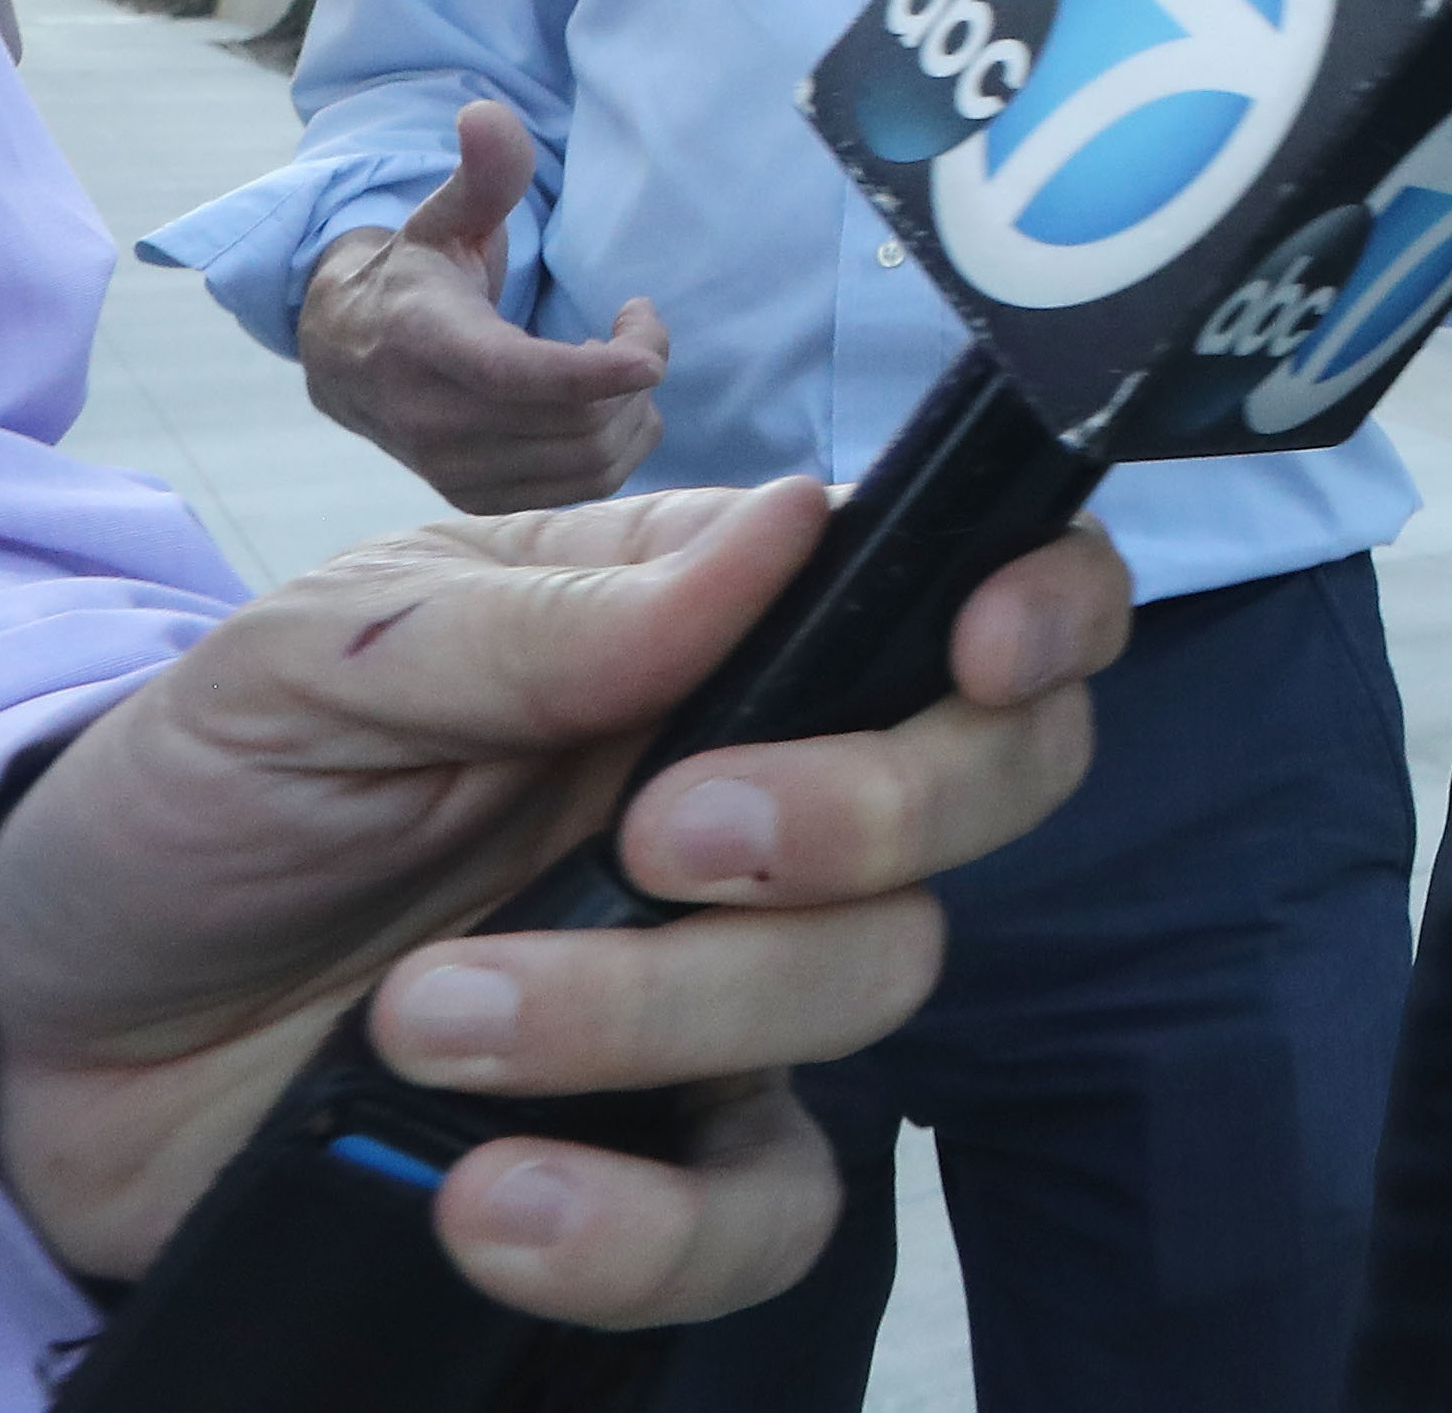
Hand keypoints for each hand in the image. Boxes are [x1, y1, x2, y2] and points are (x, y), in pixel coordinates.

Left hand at [0, 478, 1126, 1327]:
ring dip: (658, 1010)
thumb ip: (547, 613)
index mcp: (716, 630)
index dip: (1048, 609)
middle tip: (662, 836)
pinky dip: (645, 1228)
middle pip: (987, 789)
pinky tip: (491, 1202)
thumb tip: (792, 525)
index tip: (983, 650)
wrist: (47, 1018)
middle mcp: (768, 793)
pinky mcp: (656, 1154)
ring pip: (868, 987)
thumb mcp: (319, 659)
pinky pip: (759, 1212)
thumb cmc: (206, 791)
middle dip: (868, 811)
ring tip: (428, 1014)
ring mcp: (727, 984)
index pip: (979, 588)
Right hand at [299, 101, 671, 511]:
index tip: (651, 351)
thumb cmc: (415, 277)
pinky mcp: (474, 496)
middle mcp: (432, 418)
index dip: (594, 373)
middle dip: (633, 373)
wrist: (347, 356)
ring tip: (617, 363)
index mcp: (425, 343)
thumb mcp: (442, 218)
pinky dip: (615, 449)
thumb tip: (487, 113)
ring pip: (586, 463)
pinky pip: (578, 492)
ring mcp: (451, 467)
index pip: (517, 375)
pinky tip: (605, 405)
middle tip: (635, 327)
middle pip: (574, 421)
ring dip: (632, 412)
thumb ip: (481, 174)